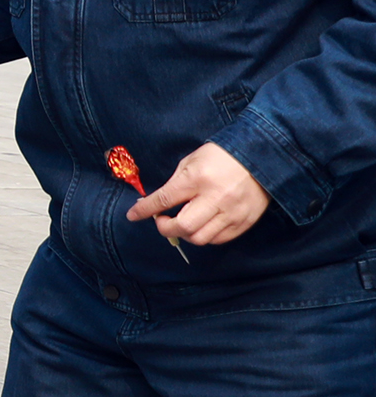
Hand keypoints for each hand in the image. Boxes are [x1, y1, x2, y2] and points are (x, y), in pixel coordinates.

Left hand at [127, 142, 269, 246]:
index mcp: (198, 178)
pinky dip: (204, 236)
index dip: (145, 210)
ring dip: (185, 235)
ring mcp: (232, 212)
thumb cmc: (222, 156)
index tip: (133, 215)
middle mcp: (216, 198)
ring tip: (182, 223)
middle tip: (162, 221)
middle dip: (165, 228)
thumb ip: (175, 183)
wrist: (262, 157)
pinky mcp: (245, 221)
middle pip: (183, 226)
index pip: (165, 200)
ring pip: (200, 238)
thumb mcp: (192, 161)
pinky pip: (218, 239)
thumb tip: (157, 203)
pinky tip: (201, 225)